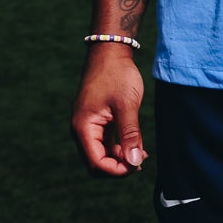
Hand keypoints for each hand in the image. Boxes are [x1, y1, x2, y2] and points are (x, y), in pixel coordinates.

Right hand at [71, 46, 147, 176]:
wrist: (111, 51)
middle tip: (140, 161)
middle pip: (96, 162)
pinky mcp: (97, 122)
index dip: (116, 170)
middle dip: (117, 167)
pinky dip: (118, 149)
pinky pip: (104, 144)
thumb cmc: (117, 74)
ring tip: (141, 153)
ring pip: (101, 155)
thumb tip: (134, 162)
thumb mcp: (127, 104)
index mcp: (83, 126)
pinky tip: (135, 146)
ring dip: (119, 159)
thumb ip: (130, 134)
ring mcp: (88, 126)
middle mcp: (82, 129)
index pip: (96, 162)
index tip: (137, 165)